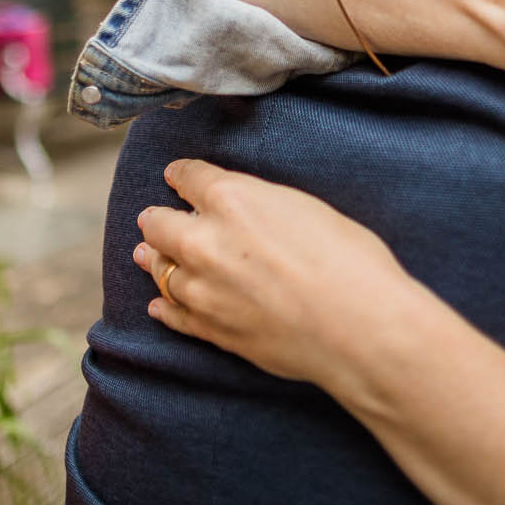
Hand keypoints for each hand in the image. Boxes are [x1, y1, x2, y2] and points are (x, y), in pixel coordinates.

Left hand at [135, 159, 418, 385]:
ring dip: (155, 260)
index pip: (188, 176)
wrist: (357, 328)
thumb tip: (241, 209)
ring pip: (159, 270)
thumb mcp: (304, 206)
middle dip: (159, 218)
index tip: (177, 176)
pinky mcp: (210, 329)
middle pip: (158, 223)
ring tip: (147, 256)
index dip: (181, 175)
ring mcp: (202, 289)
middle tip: (156, 218)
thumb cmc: (348, 260)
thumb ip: (259, 203)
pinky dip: (164, 307)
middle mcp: (204, 241)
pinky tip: (158, 304)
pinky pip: (173, 315)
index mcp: (231, 199)